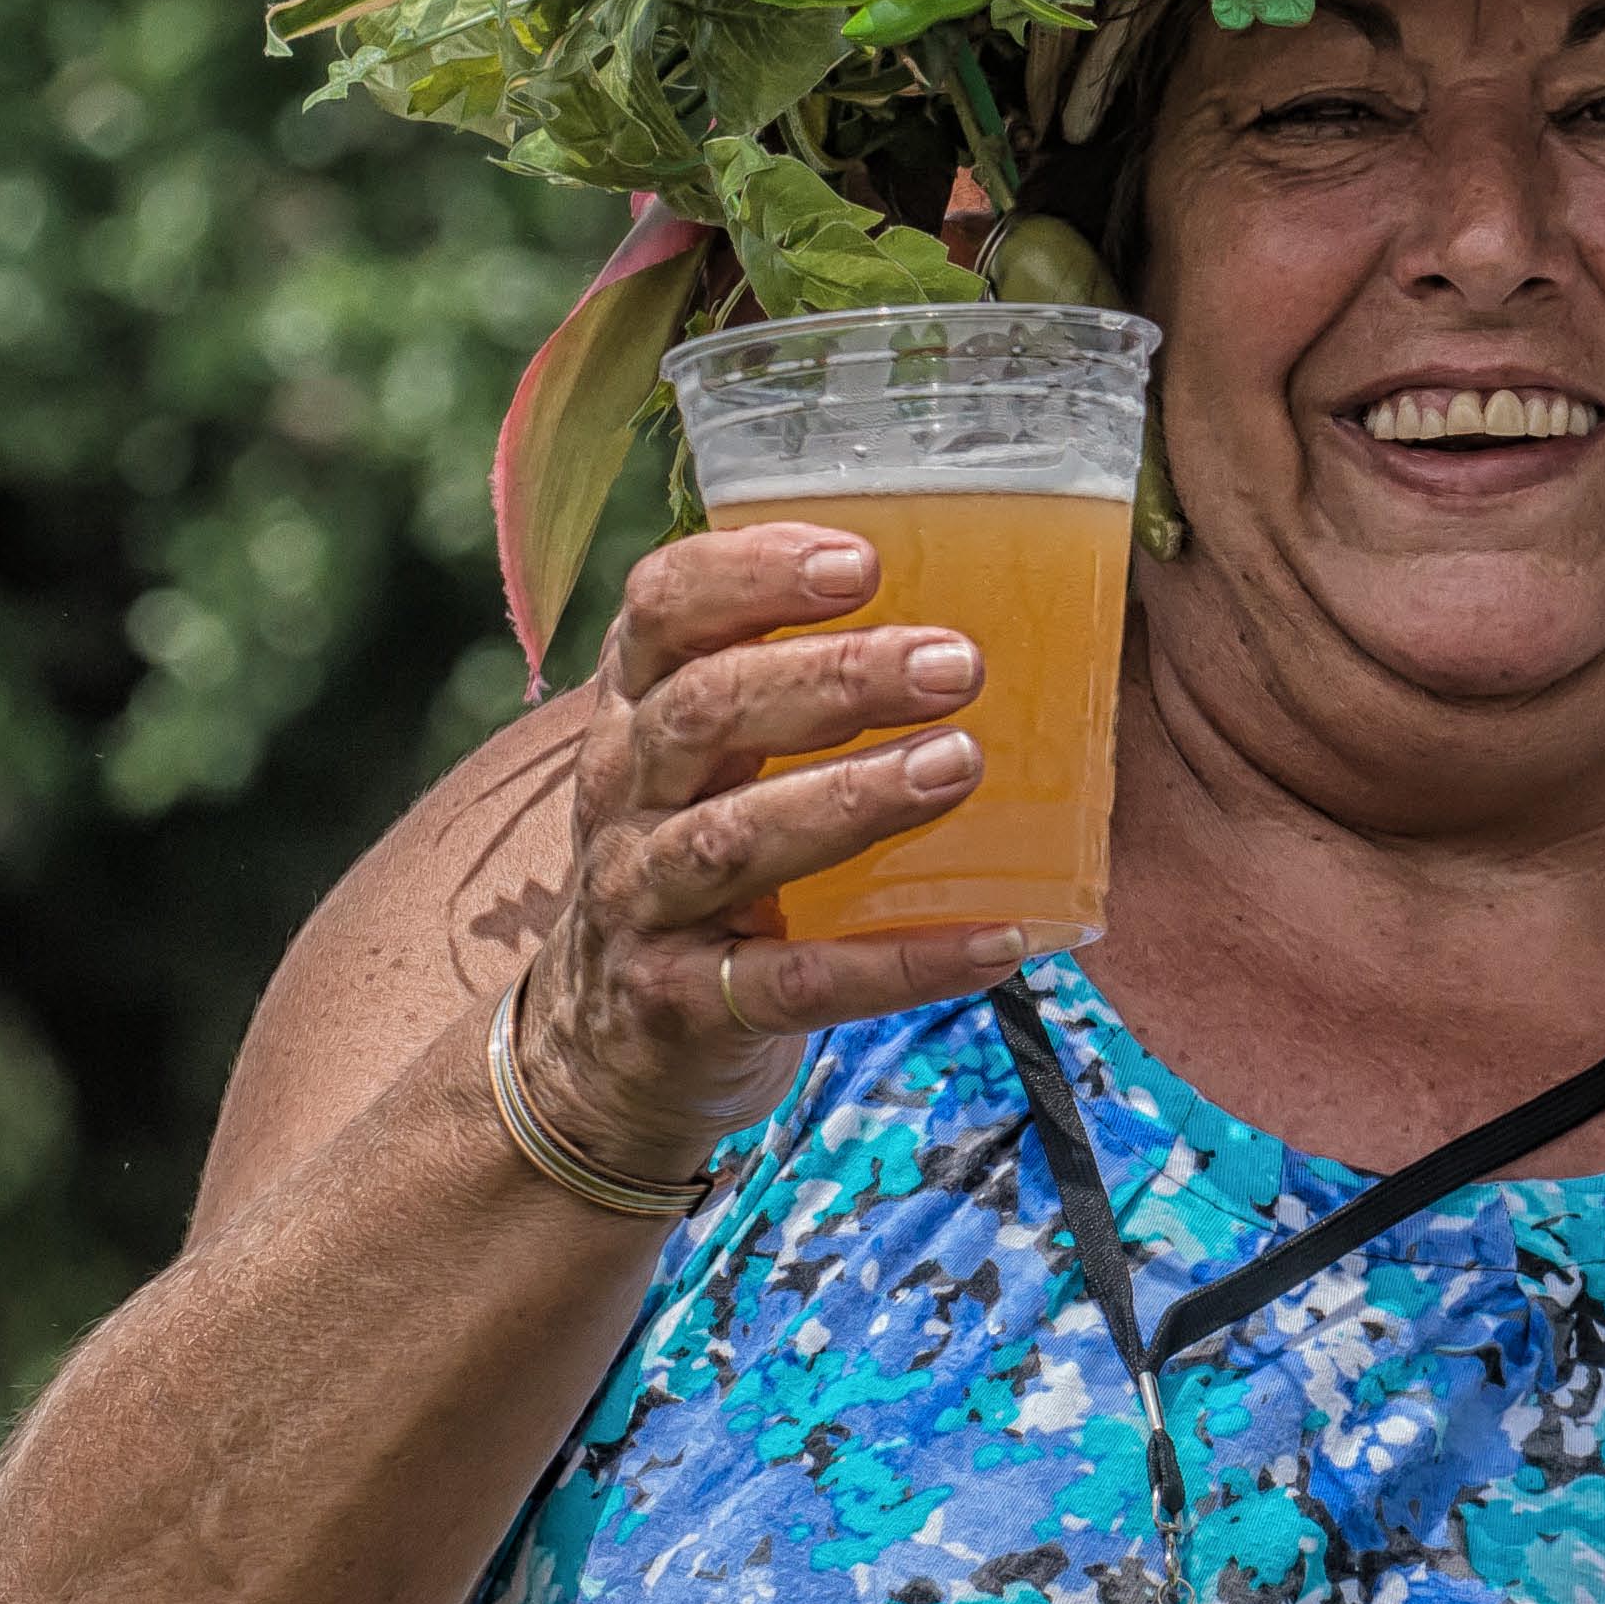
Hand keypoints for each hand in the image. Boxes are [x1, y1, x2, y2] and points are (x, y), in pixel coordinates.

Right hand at [502, 522, 1028, 1187]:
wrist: (603, 1043)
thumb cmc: (704, 856)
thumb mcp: (718, 762)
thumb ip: (802, 689)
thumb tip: (1001, 619)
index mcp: (640, 709)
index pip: (663, 609)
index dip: (750, 573)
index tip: (863, 559)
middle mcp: (625, 794)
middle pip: (707, 713)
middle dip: (832, 680)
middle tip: (957, 663)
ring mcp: (641, 902)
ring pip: (733, 840)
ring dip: (853, 800)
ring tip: (961, 765)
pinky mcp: (680, 1005)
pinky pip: (793, 983)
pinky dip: (897, 964)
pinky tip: (994, 942)